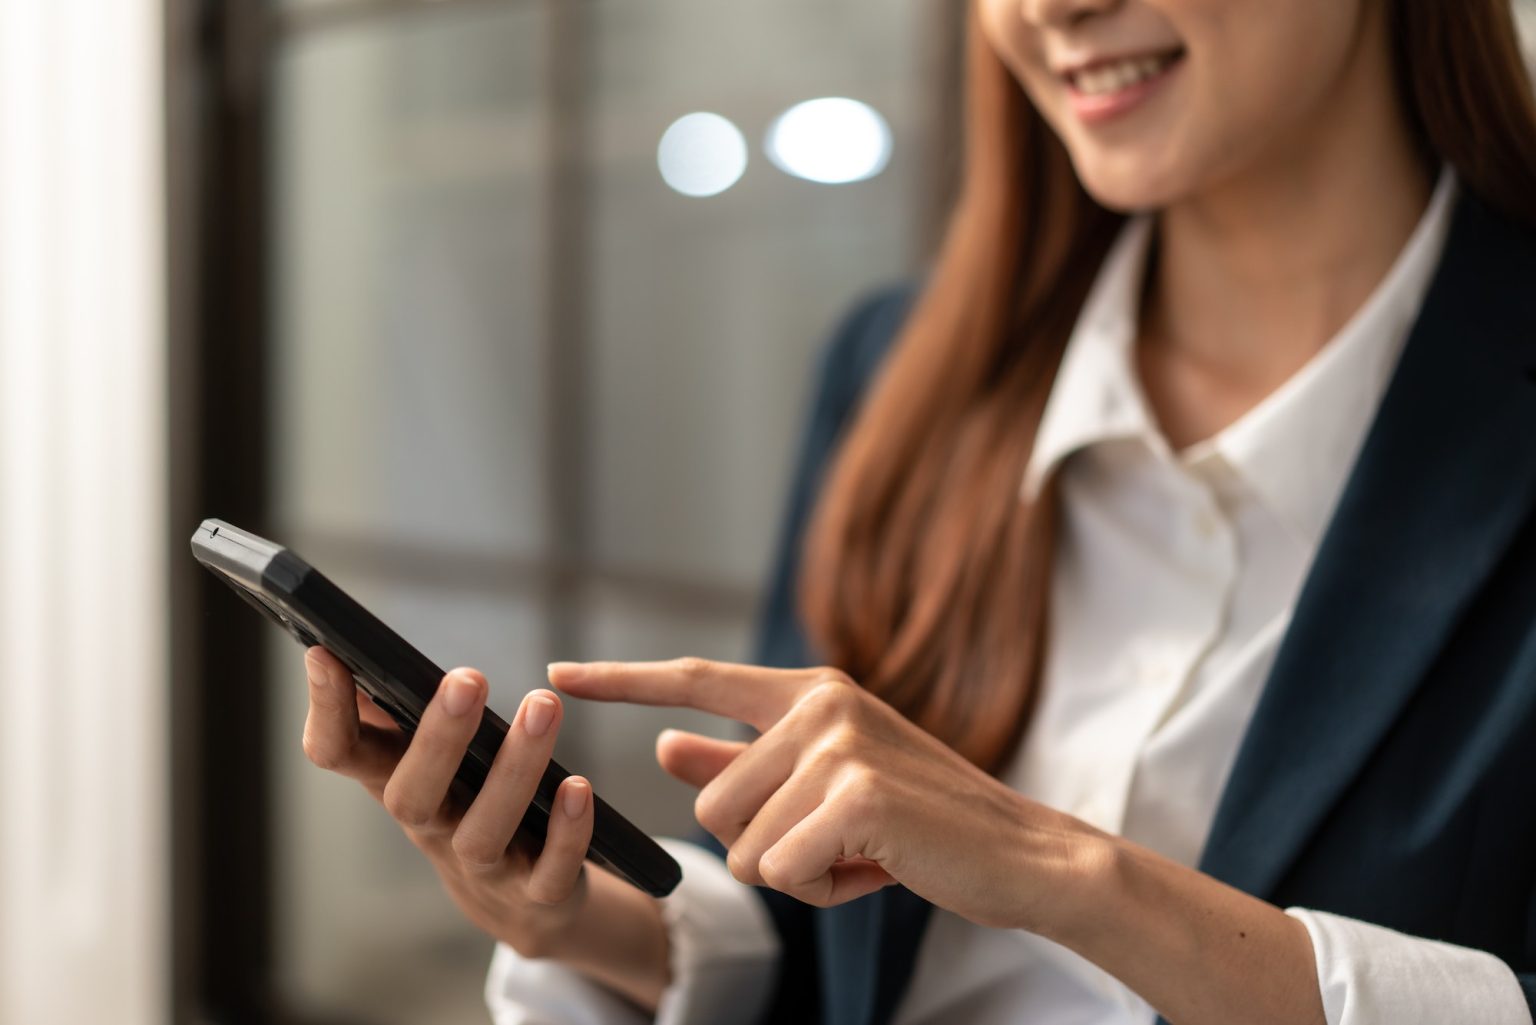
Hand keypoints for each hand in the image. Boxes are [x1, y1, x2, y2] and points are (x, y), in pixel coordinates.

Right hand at [301, 646, 595, 957]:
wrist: (519, 903)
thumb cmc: (465, 803)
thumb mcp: (420, 760)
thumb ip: (388, 709)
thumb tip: (342, 648)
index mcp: (396, 784)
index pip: (339, 755)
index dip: (326, 712)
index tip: (326, 653)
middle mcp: (430, 829)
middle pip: (412, 798)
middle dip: (438, 739)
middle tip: (468, 678)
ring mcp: (483, 869)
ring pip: (484, 833)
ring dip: (516, 769)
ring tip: (543, 705)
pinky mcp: (537, 894)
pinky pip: (549, 871)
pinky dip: (565, 832)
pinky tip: (578, 787)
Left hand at [549, 658, 1101, 929]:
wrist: (1018, 852)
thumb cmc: (917, 821)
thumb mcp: (824, 784)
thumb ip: (741, 762)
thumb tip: (663, 747)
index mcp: (810, 691)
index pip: (696, 679)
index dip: (620, 682)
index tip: (556, 677)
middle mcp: (820, 704)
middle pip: (709, 803)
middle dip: (761, 845)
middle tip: (839, 840)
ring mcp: (838, 744)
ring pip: (740, 844)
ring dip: (794, 872)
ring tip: (861, 853)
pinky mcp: (855, 794)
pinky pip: (779, 871)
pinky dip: (820, 891)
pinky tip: (875, 871)